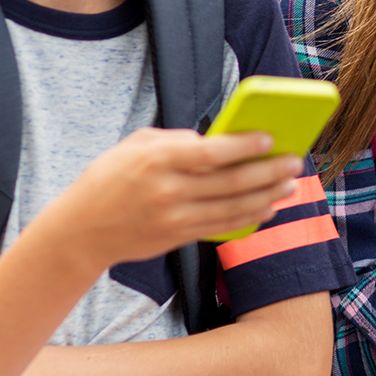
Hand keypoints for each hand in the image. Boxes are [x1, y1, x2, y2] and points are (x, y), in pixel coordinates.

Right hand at [40, 128, 304, 267]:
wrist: (80, 230)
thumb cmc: (109, 179)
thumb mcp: (134, 145)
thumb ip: (175, 140)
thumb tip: (216, 141)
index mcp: (156, 159)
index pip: (210, 152)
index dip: (244, 145)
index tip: (270, 138)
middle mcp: (168, 190)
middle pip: (230, 182)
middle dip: (268, 171)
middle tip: (295, 162)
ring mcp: (174, 218)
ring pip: (233, 207)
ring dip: (267, 196)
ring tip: (289, 185)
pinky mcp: (177, 238)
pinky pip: (222, 227)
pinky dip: (249, 217)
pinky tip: (267, 207)